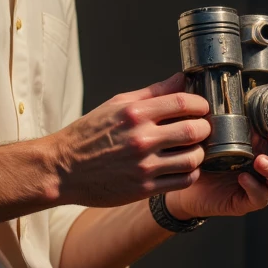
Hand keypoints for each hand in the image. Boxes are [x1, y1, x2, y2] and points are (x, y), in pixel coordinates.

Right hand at [49, 73, 209, 207]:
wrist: (63, 169)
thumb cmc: (89, 134)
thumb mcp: (117, 105)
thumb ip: (152, 93)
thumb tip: (181, 78)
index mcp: (134, 114)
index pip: (183, 102)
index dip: (200, 104)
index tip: (201, 108)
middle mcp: (141, 139)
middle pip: (194, 130)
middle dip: (204, 128)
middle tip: (201, 128)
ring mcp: (144, 166)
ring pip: (193, 158)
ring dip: (200, 152)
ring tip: (193, 148)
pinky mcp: (144, 188)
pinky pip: (183, 180)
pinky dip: (190, 173)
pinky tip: (184, 166)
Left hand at [164, 99, 267, 220]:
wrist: (185, 178)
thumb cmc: (205, 147)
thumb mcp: (212, 121)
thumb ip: (214, 100)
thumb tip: (201, 72)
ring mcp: (265, 179)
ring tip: (259, 160)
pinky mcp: (250, 199)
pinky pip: (261, 197)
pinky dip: (255, 187)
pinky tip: (243, 177)